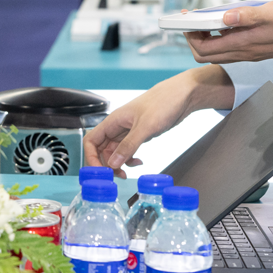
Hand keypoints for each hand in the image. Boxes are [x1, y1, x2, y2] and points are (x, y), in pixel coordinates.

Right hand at [82, 66, 235, 175]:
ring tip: (126, 174)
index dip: (91, 157)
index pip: (91, 141)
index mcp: (113, 120)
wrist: (182, 95)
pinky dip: (129, 159)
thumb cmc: (163, 102)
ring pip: (114, 152)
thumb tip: (113, 163)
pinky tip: (139, 163)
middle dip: (105, 165)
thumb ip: (128, 146)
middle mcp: (117, 126)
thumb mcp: (145, 127)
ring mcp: (128, 131)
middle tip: (115, 176)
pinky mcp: (139, 134)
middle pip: (100, 149)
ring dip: (117, 164)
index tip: (99, 172)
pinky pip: (127, 150)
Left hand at [183, 0, 272, 64]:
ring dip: (207, 38)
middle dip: (194, 38)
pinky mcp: (258, 48)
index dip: (190, 36)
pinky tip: (226, 22)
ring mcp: (252, 52)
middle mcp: (245, 52)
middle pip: (207, 54)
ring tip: (205, 19)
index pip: (205, 49)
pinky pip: (232, 48)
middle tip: (192, 20)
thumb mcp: (272, 13)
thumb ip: (246, 16)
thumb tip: (223, 17)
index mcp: (245, 44)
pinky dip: (222, 37)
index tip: (186, 21)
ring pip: (219, 52)